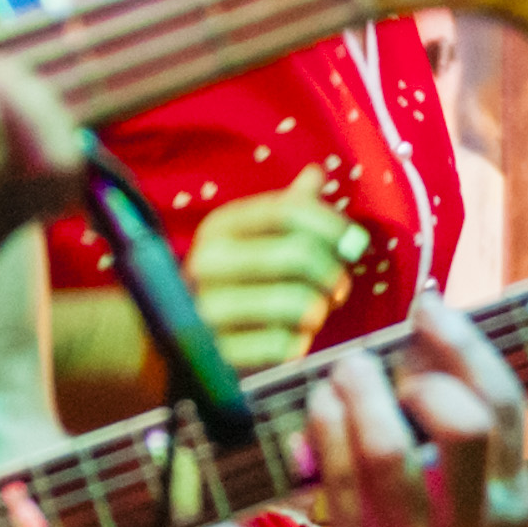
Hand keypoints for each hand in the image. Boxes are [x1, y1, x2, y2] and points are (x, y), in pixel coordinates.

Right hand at [177, 185, 368, 376]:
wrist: (171, 340)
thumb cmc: (231, 282)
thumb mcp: (249, 239)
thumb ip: (286, 209)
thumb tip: (316, 172)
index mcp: (219, 227)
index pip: (288, 212)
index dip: (332, 225)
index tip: (356, 243)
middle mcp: (206, 263)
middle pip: (297, 255)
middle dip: (332, 273)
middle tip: (339, 289)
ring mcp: (207, 310)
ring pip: (295, 302)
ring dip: (318, 310)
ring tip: (314, 314)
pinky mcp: (216, 354)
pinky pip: (282, 345)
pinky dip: (299, 343)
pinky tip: (292, 340)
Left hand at [299, 311, 527, 526]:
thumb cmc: (412, 525)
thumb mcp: (453, 481)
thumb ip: (450, 406)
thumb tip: (428, 315)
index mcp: (511, 503)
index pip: (505, 406)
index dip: (465, 346)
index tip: (429, 307)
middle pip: (464, 425)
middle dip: (418, 373)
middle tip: (385, 363)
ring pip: (389, 447)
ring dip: (361, 390)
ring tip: (345, 372)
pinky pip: (338, 474)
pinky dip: (326, 423)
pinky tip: (321, 405)